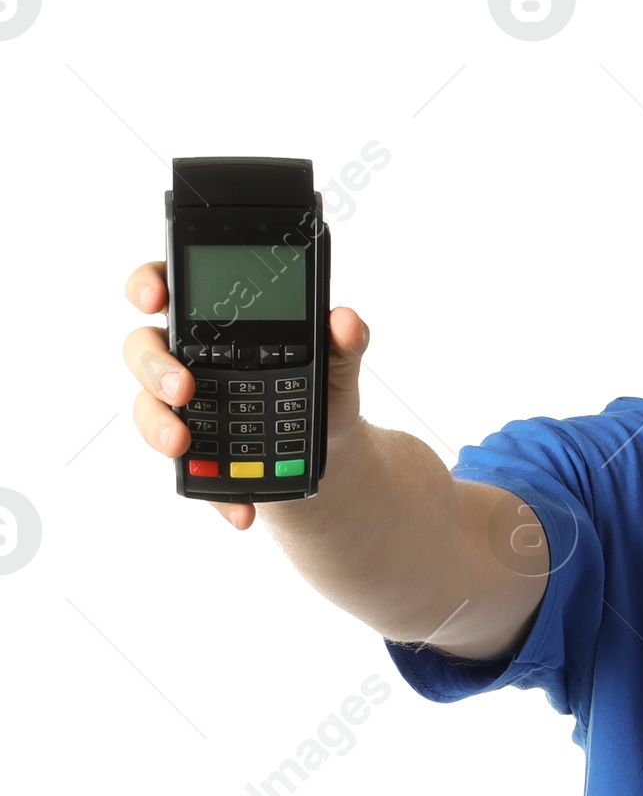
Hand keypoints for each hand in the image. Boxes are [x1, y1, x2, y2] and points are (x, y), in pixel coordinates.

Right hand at [122, 261, 368, 528]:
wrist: (327, 450)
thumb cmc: (319, 388)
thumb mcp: (337, 363)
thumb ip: (342, 339)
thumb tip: (347, 321)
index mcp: (212, 321)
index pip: (167, 287)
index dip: (148, 285)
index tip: (153, 297)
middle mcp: (185, 359)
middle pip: (143, 349)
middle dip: (154, 367)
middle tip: (183, 388)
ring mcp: (182, 408)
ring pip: (147, 408)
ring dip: (159, 428)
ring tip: (183, 444)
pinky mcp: (193, 453)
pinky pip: (188, 472)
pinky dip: (214, 493)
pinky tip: (241, 510)